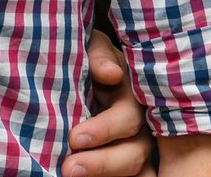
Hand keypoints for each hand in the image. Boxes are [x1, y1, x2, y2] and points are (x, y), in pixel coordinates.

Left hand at [63, 30, 153, 176]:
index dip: (105, 130)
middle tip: (70, 168)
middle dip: (102, 162)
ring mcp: (136, 143)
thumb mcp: (92, 47)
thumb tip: (112, 74)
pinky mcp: (125, 157)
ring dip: (104, 173)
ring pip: (135, 169)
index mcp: (133, 94)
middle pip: (134, 151)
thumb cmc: (90, 57)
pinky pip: (133, 175)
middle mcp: (140, 123)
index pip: (128, 117)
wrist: (81, 67)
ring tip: (70, 173)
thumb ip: (99, 55)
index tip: (76, 139)